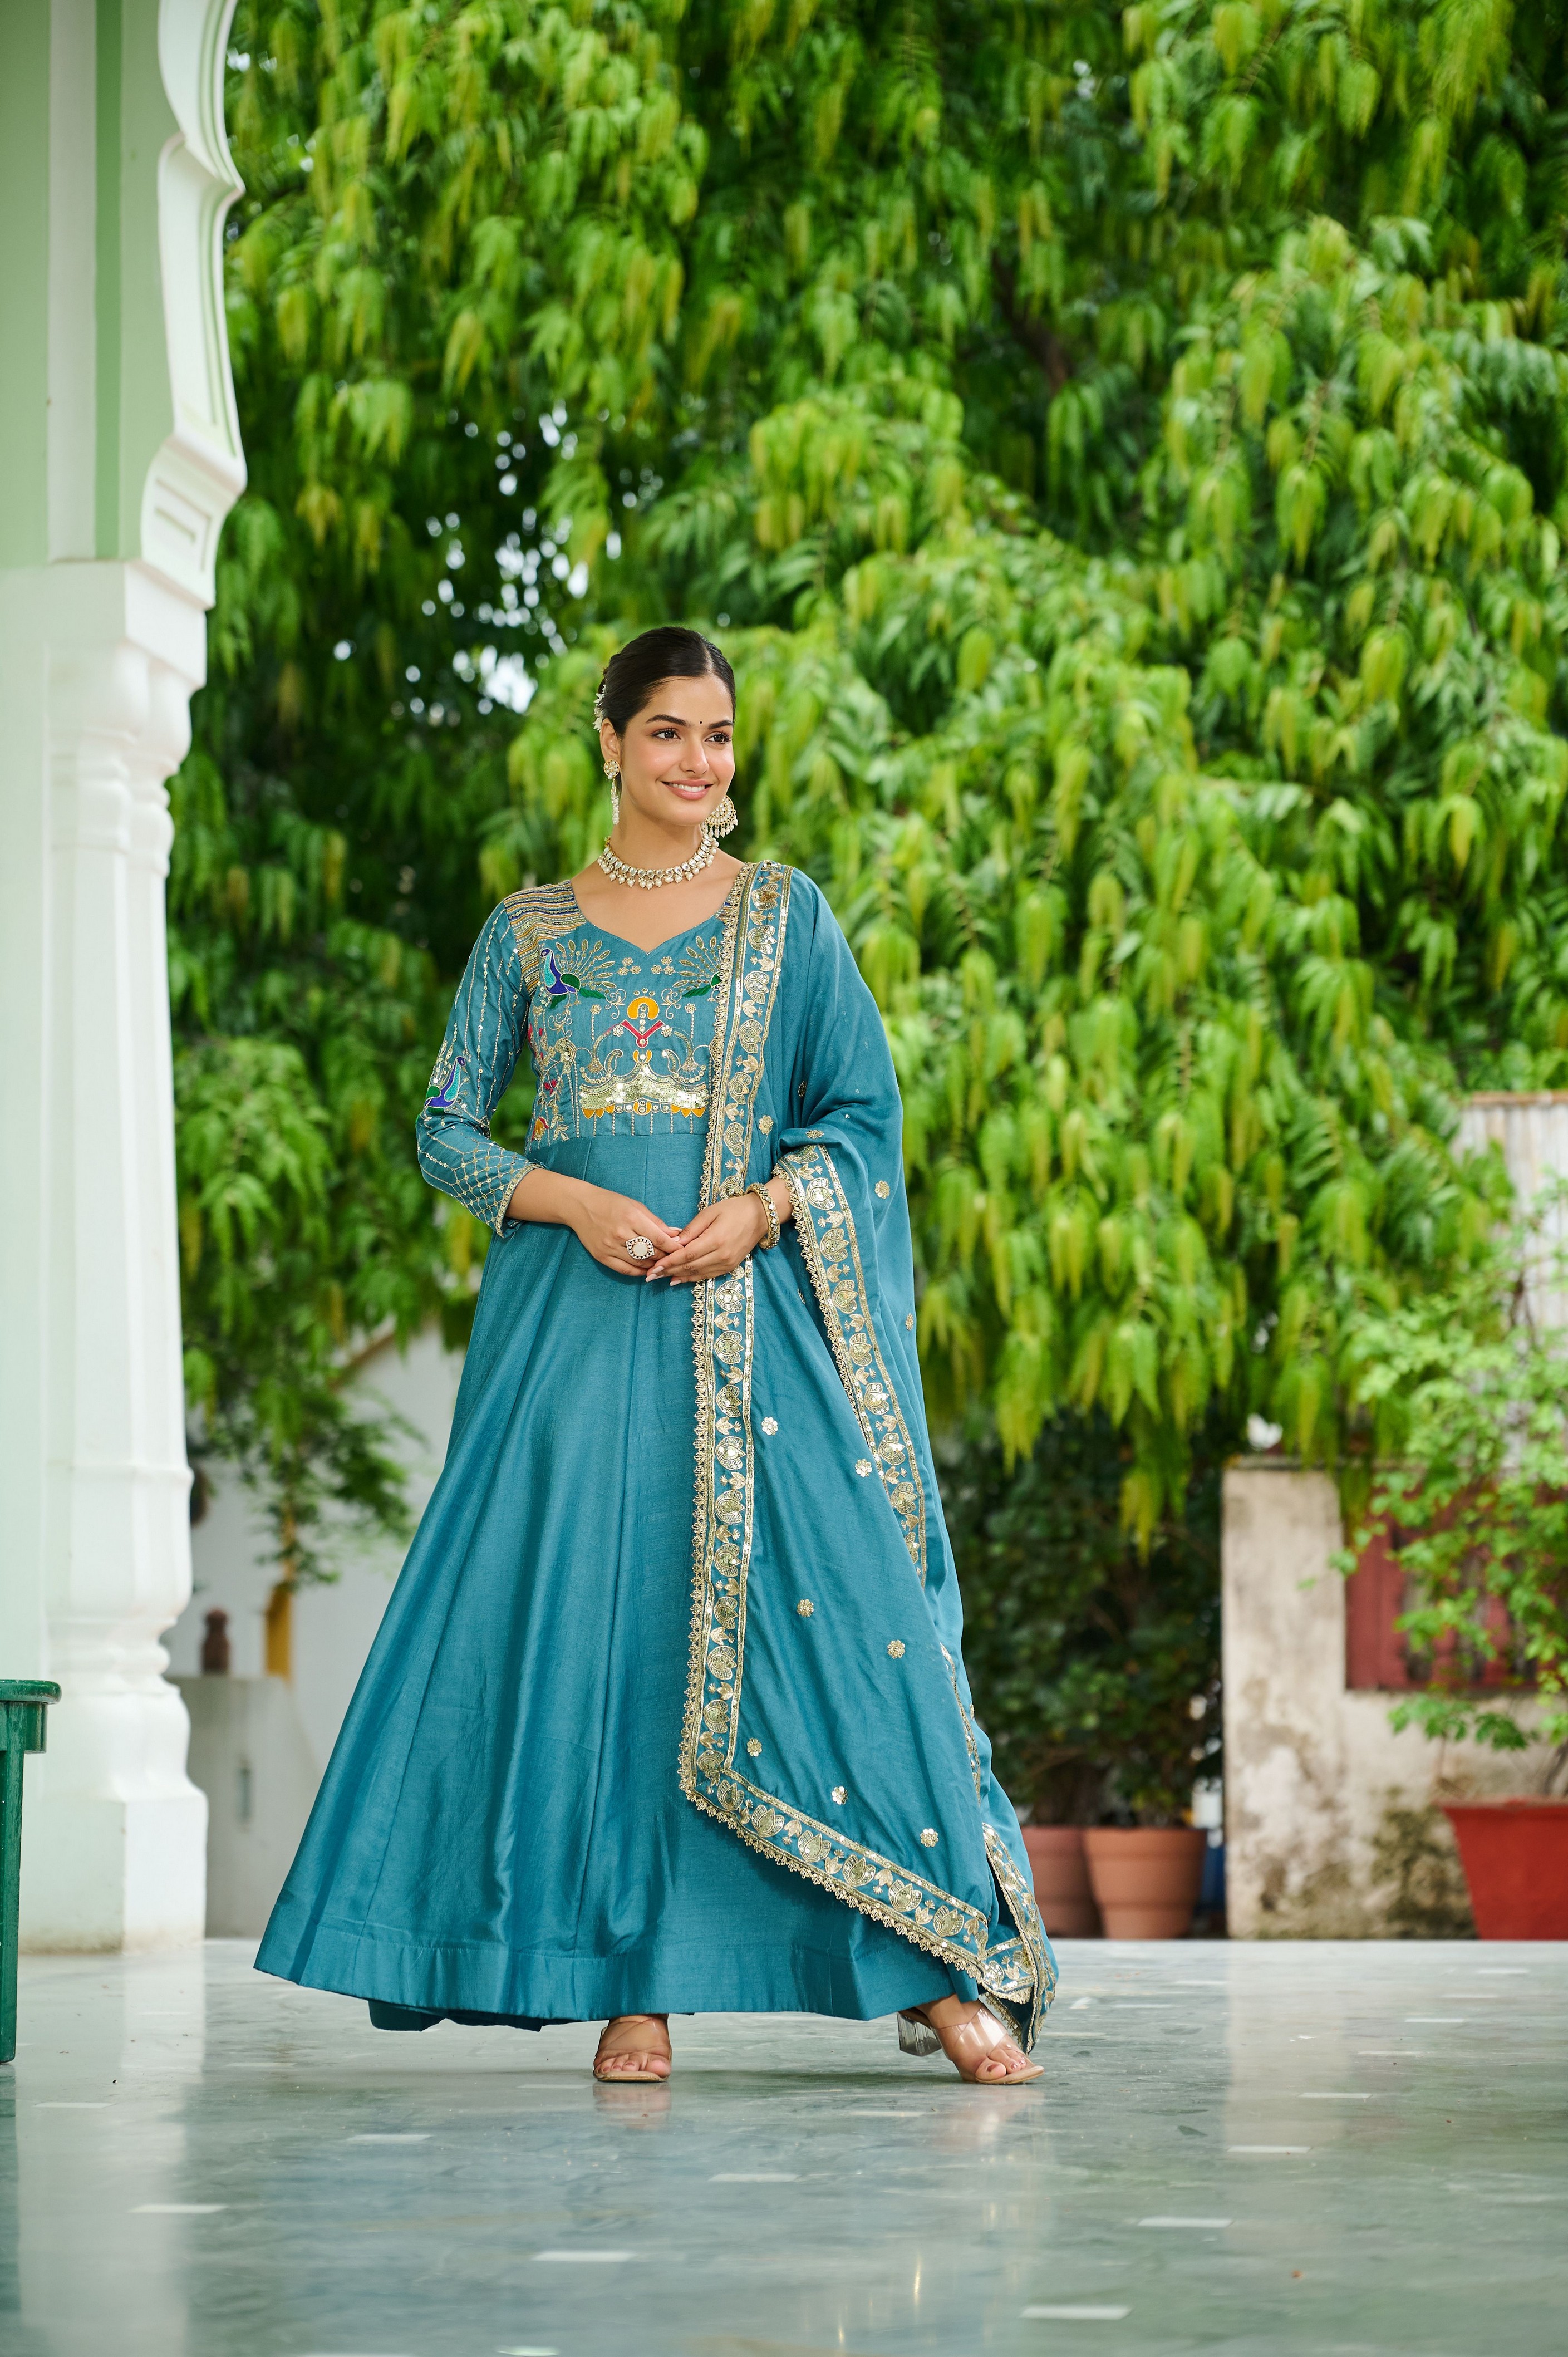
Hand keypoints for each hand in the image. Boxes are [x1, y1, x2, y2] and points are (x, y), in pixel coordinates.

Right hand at [506, 1167, 683, 1276]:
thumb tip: (676, 1234)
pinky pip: (625, 1270)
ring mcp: (610, 1247)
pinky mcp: (602, 1257)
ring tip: (663, 1263)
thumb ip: (656, 1222)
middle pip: (651, 1253)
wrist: (580, 1206)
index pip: (659, 1239)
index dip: (674, 1247)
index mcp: (631, 1217)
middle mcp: (620, 1234)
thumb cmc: (610, 1202)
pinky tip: (647, 1270)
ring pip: (640, 1263)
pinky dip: (639, 1272)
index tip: (684, 1250)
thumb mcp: (635, 1205)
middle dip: (666, 1257)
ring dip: (654, 1265)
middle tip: (676, 1258)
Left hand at [647, 1184, 789, 1283]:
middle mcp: (722, 1255)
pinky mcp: (731, 1267)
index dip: (669, 1262)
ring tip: (661, 1278)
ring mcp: (728, 1263)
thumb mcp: (710, 1213)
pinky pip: (708, 1275)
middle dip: (669, 1271)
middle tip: (651, 1275)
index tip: (653, 1267)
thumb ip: (692, 1229)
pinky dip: (692, 1278)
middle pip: (690, 1267)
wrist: (760, 1216)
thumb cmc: (733, 1209)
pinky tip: (679, 1279)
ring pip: (698, 1274)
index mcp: (716, 1240)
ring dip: (678, 1276)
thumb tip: (674, 1243)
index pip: (687, 1255)